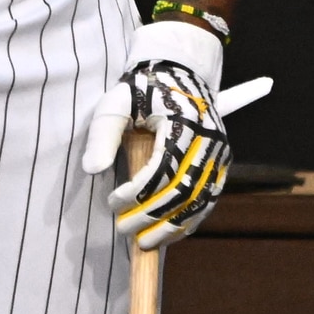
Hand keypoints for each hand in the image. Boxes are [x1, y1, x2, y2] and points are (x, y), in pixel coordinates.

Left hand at [79, 19, 263, 248]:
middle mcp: (209, 141)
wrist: (180, 69)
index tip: (112, 204)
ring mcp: (219, 153)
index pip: (162, 171)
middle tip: (123, 231)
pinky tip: (170, 233)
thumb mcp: (117, 100)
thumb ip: (103, 133)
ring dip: (173, 227)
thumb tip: (91, 170)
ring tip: (145, 244)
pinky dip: (190, 220)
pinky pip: (209, 199)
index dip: (137, 194)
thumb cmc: (144, 86)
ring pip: (200, 201)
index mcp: (184, 124)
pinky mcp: (221, 162)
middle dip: (152, 217)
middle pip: (183, 191)